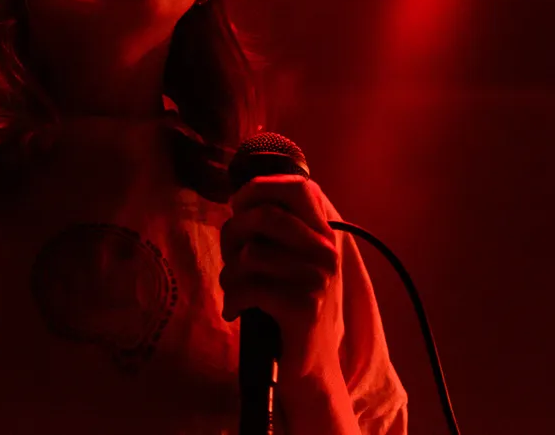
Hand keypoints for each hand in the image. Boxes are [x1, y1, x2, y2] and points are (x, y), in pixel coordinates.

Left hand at [219, 174, 342, 384]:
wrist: (312, 367)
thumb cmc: (290, 306)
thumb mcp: (294, 261)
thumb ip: (278, 230)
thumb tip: (239, 198)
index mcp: (325, 235)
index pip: (299, 187)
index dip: (260, 187)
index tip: (238, 204)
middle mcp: (326, 252)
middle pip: (266, 215)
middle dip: (233, 232)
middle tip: (229, 256)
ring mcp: (317, 279)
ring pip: (251, 253)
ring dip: (229, 273)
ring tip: (234, 288)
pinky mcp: (302, 308)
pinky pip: (248, 287)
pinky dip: (232, 298)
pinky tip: (235, 310)